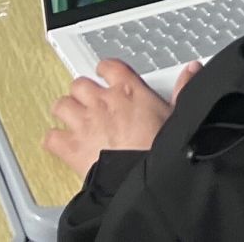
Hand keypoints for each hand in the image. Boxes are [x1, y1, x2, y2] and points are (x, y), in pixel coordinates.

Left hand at [43, 59, 200, 180]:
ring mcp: (83, 123)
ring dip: (66, 112)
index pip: (109, 67)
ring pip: (61, 105)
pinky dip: (54, 141)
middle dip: (82, 92)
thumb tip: (192, 70)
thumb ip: (183, 89)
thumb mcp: (177, 114)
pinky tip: (61, 144)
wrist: (142, 178)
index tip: (105, 73)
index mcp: (128, 91)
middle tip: (89, 101)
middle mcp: (102, 102)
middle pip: (79, 84)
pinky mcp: (70, 146)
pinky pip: (51, 137)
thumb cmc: (160, 149)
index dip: (105, 70)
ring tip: (73, 119)